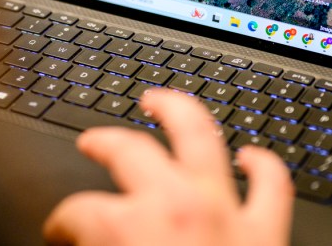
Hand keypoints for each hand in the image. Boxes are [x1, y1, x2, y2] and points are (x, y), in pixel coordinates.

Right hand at [43, 88, 293, 245]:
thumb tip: (70, 244)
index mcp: (127, 230)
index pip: (76, 212)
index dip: (61, 223)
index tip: (58, 233)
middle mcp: (176, 207)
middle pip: (130, 150)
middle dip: (104, 140)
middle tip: (93, 141)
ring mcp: (225, 212)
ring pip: (202, 136)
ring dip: (179, 112)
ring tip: (161, 100)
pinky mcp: (268, 233)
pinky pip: (273, 184)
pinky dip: (263, 164)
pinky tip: (252, 155)